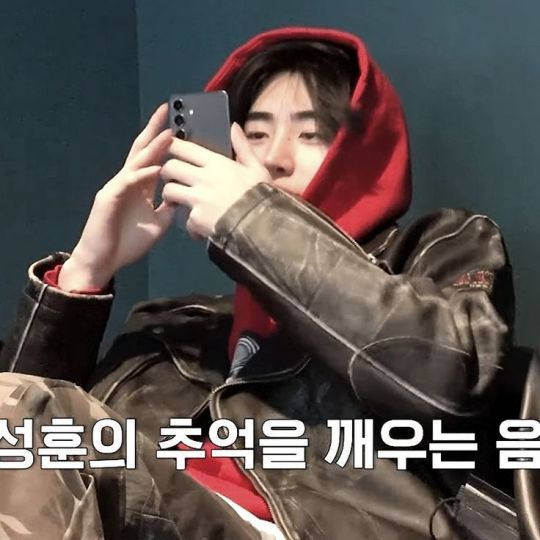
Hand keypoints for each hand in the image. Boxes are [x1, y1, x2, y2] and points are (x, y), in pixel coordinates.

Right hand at [59, 104, 175, 290]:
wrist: (105, 261)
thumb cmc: (128, 242)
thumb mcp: (159, 223)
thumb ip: (169, 207)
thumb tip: (184, 194)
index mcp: (140, 187)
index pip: (153, 158)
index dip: (163, 142)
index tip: (178, 126)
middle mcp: (128, 182)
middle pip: (142, 151)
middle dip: (154, 131)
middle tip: (167, 111)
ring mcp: (117, 187)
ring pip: (136, 162)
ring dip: (152, 148)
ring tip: (168, 133)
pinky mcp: (108, 197)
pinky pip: (127, 182)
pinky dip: (142, 174)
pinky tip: (156, 168)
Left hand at [160, 123, 270, 238]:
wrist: (263, 225)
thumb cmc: (261, 196)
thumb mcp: (257, 168)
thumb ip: (243, 147)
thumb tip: (234, 127)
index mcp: (217, 163)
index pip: (185, 148)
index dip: (173, 146)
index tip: (171, 149)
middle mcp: (203, 178)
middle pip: (170, 167)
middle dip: (167, 171)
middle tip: (173, 177)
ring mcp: (198, 199)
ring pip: (169, 191)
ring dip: (172, 196)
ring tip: (179, 202)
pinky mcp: (196, 219)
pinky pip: (184, 219)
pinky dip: (191, 225)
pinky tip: (199, 228)